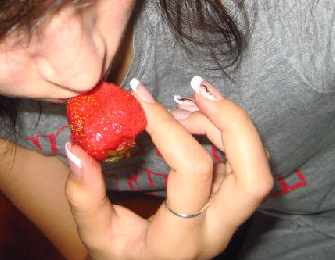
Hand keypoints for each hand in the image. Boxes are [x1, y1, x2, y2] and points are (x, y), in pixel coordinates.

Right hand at [64, 77, 272, 259]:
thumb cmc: (122, 255)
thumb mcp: (97, 234)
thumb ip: (84, 197)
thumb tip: (76, 149)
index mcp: (182, 240)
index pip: (193, 170)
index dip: (168, 127)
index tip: (139, 99)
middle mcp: (217, 230)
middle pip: (254, 176)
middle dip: (231, 123)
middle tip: (195, 92)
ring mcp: (232, 218)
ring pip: (258, 165)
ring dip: (228, 123)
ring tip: (185, 103)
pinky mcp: (232, 202)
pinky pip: (245, 161)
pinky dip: (226, 130)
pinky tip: (195, 117)